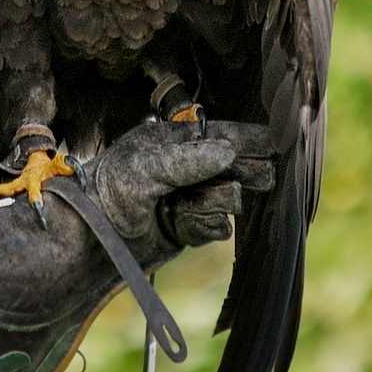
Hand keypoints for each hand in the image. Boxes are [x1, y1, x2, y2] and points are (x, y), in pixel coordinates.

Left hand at [88, 119, 274, 259]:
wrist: (92, 237)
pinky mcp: (193, 226)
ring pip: (232, 199)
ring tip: (181, 206)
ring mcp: (193, 197)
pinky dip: (202, 225)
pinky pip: (219, 226)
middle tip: (259, 177)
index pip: (226, 134)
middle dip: (245, 172)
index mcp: (178, 140)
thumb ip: (187, 160)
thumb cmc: (111, 189)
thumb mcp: (144, 167)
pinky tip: (179, 223)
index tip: (279, 144)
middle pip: (239, 167)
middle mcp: (191, 166)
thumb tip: (229, 153)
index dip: (253, 140)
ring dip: (212, 202)